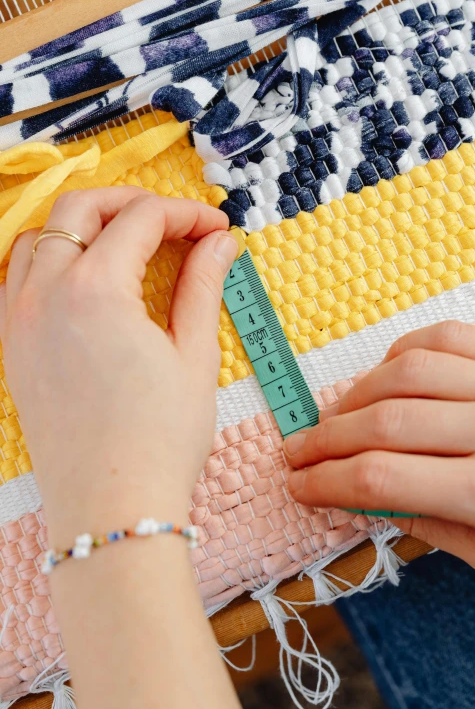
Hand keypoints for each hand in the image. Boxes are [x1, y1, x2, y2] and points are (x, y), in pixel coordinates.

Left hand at [1, 186, 236, 543]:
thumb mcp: (194, 356)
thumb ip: (203, 286)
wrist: (112, 507)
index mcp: (95, 291)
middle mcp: (44, 294)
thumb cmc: (159, 439)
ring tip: (130, 242)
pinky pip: (21, 276)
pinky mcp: (13, 346)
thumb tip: (221, 243)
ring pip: (40, 235)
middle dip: (131, 202)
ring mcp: (19, 320)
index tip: (217, 227)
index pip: (141, 221)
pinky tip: (90, 278)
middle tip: (175, 220)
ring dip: (86, 224)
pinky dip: (54, 257)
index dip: (186, 214)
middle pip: (80, 209)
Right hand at [284, 321, 474, 575]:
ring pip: (409, 369)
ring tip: (334, 417)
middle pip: (385, 420)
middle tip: (297, 450)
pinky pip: (449, 336)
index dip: (328, 481)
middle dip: (327, 438)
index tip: (299, 485)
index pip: (383, 479)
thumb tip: (374, 501)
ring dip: (357, 393)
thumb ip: (442, 528)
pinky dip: (404, 352)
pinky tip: (385, 373)